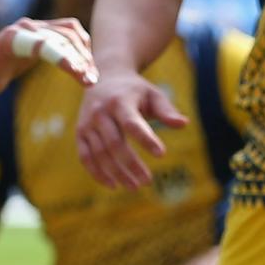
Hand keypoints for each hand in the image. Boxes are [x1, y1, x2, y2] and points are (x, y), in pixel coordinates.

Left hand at [0, 19, 94, 97]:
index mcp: (13, 38)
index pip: (42, 44)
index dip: (61, 56)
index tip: (77, 72)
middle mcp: (29, 27)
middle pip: (62, 39)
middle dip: (78, 59)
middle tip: (88, 82)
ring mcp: (42, 26)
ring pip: (72, 34)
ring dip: (85, 54)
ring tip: (91, 79)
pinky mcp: (51, 30)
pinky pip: (75, 34)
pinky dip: (85, 49)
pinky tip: (89, 69)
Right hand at [76, 71, 187, 189]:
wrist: (104, 78)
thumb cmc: (135, 90)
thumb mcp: (153, 95)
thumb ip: (167, 111)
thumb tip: (184, 124)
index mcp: (120, 101)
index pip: (132, 123)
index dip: (146, 139)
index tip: (162, 154)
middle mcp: (100, 112)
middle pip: (114, 143)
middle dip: (131, 164)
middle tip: (148, 181)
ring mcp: (87, 124)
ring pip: (99, 153)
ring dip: (116, 173)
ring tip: (135, 186)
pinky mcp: (80, 133)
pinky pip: (85, 157)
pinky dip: (97, 173)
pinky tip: (113, 185)